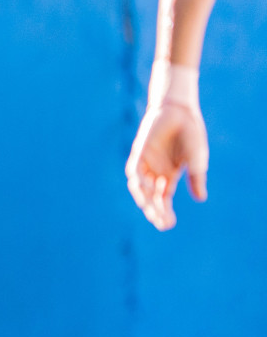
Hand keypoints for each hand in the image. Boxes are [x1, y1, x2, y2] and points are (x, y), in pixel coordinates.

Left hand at [125, 101, 208, 230]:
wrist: (180, 111)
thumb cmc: (190, 134)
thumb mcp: (196, 160)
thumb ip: (196, 179)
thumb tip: (201, 199)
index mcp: (169, 176)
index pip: (164, 199)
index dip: (164, 213)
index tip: (168, 225)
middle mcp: (155, 172)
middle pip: (151, 197)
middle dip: (154, 211)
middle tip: (160, 223)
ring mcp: (146, 163)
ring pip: (140, 187)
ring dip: (145, 199)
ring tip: (153, 211)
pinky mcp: (139, 152)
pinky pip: (136, 170)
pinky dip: (141, 180)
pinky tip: (149, 188)